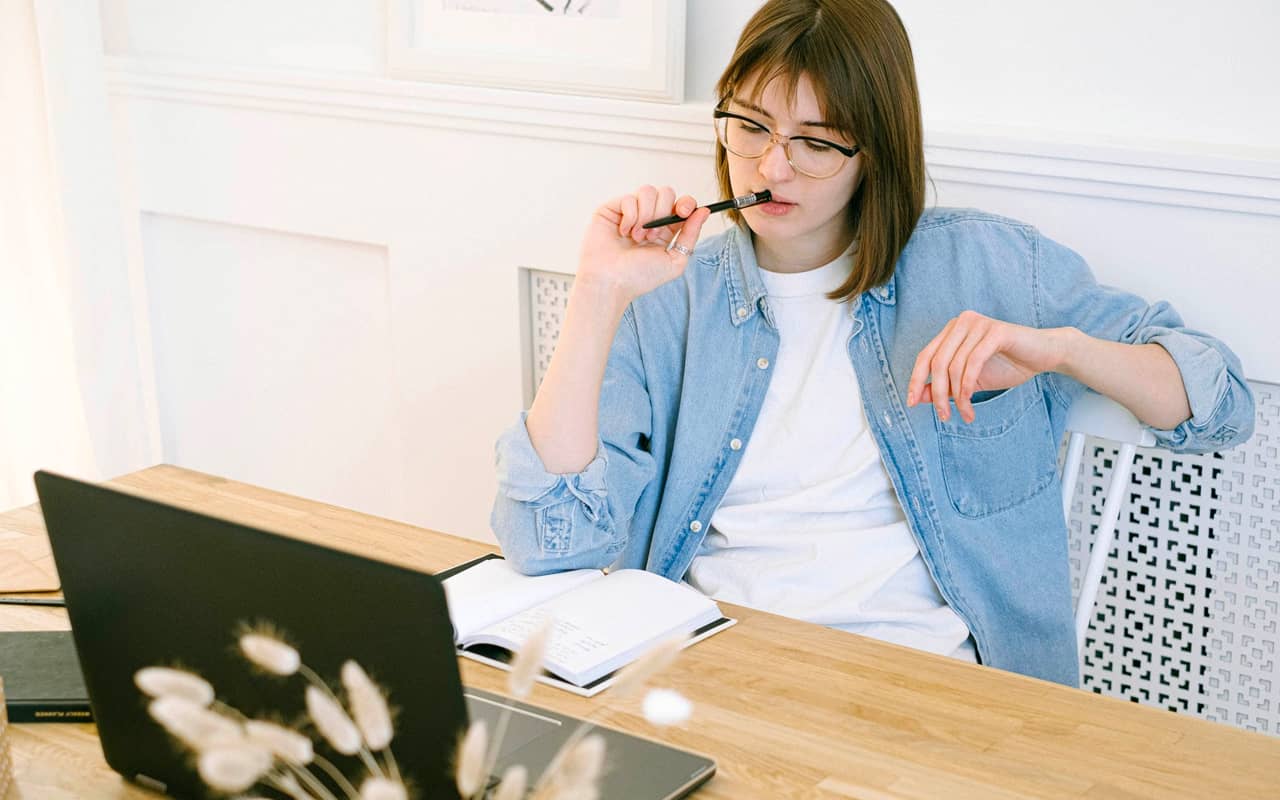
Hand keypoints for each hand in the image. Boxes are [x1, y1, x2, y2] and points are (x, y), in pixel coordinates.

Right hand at [576, 185, 711, 305]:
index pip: (681, 204)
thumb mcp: (674, 260)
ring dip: (645, 216)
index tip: (684, 212)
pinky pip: (629, 198)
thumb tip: (704, 210)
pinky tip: (622, 232)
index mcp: (665, 230)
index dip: (686, 203)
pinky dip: (629, 216)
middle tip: (652, 236)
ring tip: (636, 237)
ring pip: (648, 191)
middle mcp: (648, 218)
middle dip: (662, 213)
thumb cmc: (639, 277)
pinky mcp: (612, 208)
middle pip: (666, 193)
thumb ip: (691, 235)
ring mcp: (629, 212)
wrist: (610, 282)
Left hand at [906, 311, 1070, 422]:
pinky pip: (973, 363)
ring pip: (954, 366)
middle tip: (944, 416)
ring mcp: (977, 324)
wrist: (1045, 355)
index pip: (925, 356)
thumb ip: (944, 386)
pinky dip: (968, 386)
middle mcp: (961, 323)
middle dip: (937, 394)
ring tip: (965, 414)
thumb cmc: (1008, 364)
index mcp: (951, 330)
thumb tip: (918, 397)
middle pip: (936, 363)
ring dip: (957, 396)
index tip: (912, 403)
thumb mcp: (969, 380)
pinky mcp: (995, 331)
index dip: (916, 380)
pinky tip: (971, 402)